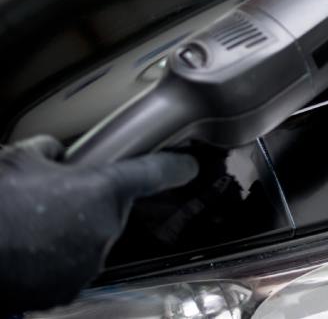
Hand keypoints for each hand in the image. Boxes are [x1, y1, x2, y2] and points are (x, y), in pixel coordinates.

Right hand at [0, 136, 198, 314]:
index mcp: (102, 190)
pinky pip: (72, 266)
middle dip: (88, 202)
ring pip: (91, 239)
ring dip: (71, 232)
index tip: (189, 165)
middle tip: (50, 199)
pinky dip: (56, 259)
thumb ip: (53, 152)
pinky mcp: (68, 289)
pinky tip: (29, 250)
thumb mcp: (22, 157)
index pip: (154, 172)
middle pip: (111, 209)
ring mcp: (88, 263)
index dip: (175, 166)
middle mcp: (105, 228)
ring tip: (32, 227)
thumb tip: (59, 156)